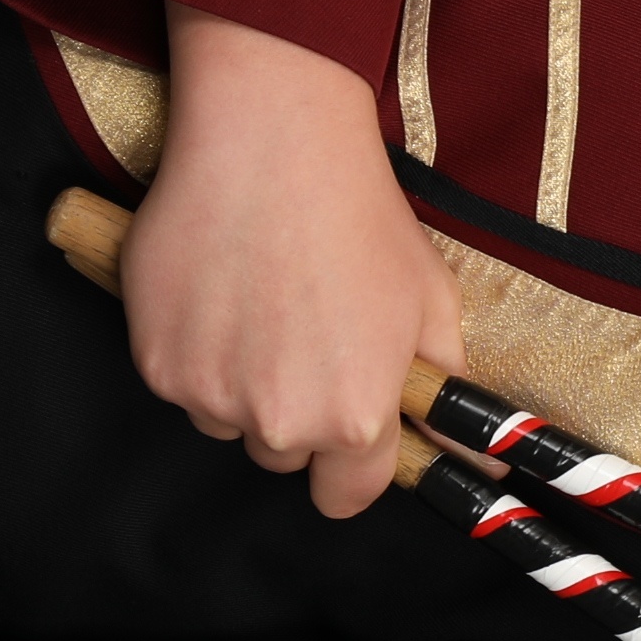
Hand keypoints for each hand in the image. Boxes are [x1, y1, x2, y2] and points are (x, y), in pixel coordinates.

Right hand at [119, 4, 470, 517]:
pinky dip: (195, 353)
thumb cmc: (361, 218)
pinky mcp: (156, 363)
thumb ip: (448, 392)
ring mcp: (210, 394)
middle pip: (285, 457)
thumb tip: (484, 461)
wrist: (273, 144)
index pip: (347, 496)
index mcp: (353, 419)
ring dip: (241, 386)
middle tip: (305, 340)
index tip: (349, 437)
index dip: (352, 467)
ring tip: (260, 306)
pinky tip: (219, 293)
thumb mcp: (432, 303)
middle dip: (296, 415)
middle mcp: (279, 421)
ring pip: (228, 421)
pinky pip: (181, 384)